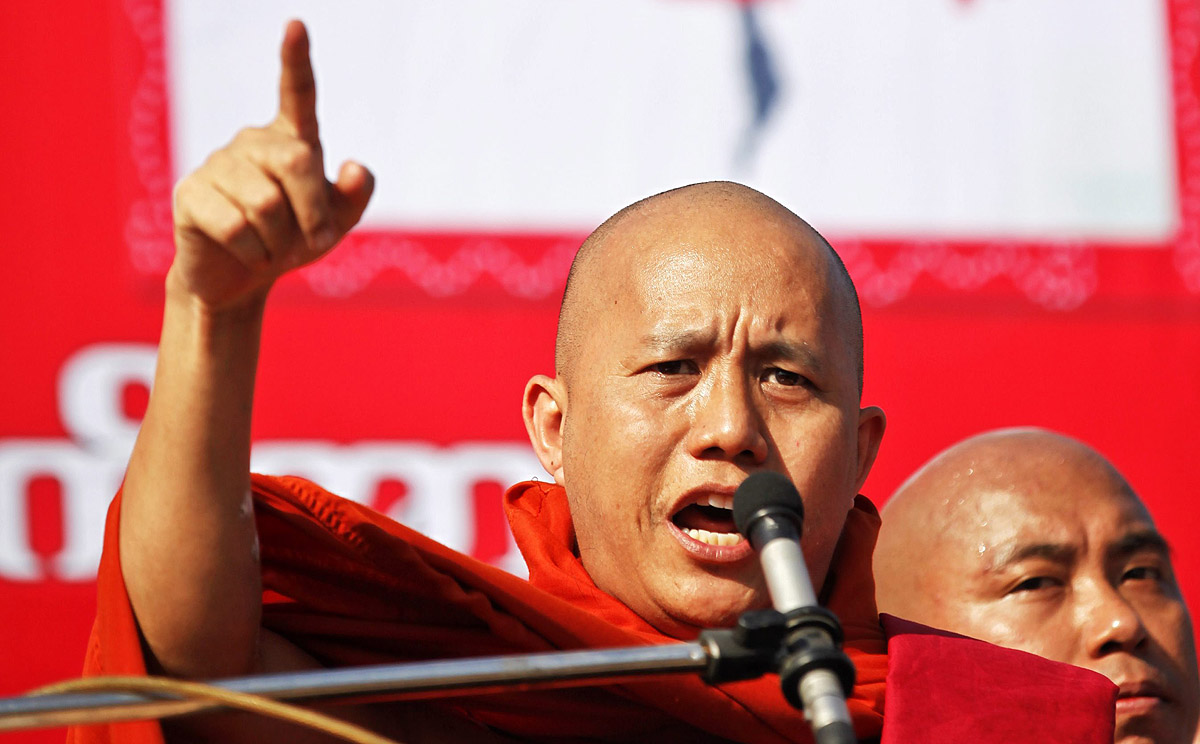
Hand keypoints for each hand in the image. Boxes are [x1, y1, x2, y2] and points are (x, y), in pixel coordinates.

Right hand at [169, 20, 373, 310]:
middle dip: (315, 213)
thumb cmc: (292, 241)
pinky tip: (246, 253)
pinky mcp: (190, 193)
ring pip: (267, 203)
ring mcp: (217, 164)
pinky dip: (253, 252)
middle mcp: (252, 142)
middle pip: (298, 162)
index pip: (297, 94)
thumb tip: (355, 167)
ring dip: (280, 240)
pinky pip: (236, 226)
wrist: (242, 279)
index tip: (296, 25)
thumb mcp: (335, 224)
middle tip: (313, 242)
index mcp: (290, 140)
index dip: (295, 60)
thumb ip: (355, 197)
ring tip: (271, 247)